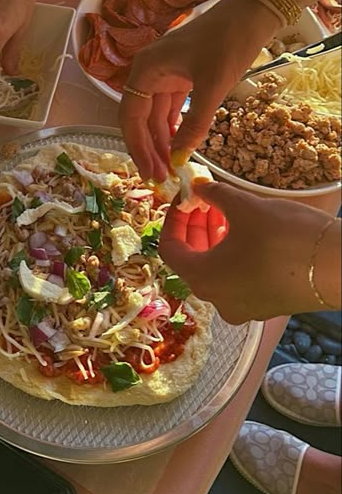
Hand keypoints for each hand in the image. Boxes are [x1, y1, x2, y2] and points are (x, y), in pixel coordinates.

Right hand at [119, 0, 278, 181]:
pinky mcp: (179, 77)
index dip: (137, 147)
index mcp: (145, 69)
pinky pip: (169, 109)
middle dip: (148, 148)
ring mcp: (163, 75)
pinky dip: (172, 128)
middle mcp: (148, 72)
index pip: (130, 117)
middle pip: (139, 119)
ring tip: (169, 168)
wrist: (251, 13)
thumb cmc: (228, 42)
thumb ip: (195, 124)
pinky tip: (177, 147)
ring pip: (154, 116)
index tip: (150, 171)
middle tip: (160, 178)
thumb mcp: (213, 86)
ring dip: (160, 142)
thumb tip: (179, 157)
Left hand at [160, 181, 332, 322]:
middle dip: (195, 226)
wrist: (341, 268)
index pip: (169, 249)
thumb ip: (213, 195)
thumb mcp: (243, 207)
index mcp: (202, 279)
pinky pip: (236, 278)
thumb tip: (198, 185)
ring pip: (215, 269)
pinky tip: (246, 231)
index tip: (183, 198)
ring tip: (225, 210)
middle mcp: (217, 300)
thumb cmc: (286, 237)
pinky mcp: (264, 306)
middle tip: (205, 199)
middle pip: (192, 260)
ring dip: (214, 239)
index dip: (173, 220)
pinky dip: (233, 254)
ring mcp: (242, 307)